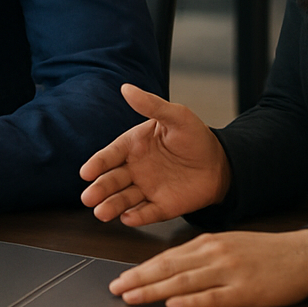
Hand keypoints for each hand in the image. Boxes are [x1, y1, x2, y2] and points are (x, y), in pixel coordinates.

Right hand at [78, 83, 230, 224]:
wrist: (221, 162)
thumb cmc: (196, 137)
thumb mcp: (176, 116)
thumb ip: (152, 106)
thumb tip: (126, 88)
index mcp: (134, 146)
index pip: (110, 155)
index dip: (97, 164)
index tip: (86, 172)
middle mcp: (136, 169)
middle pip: (112, 180)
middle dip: (100, 189)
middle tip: (88, 198)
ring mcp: (147, 188)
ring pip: (125, 199)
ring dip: (112, 205)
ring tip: (101, 213)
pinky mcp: (162, 206)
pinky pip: (148, 212)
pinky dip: (138, 216)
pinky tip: (128, 218)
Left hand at [109, 229, 307, 306]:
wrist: (305, 255)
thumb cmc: (267, 253)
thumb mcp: (230, 245)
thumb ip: (202, 256)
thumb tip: (172, 271)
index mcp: (209, 242)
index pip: (167, 257)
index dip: (141, 269)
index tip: (122, 279)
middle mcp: (214, 254)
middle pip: (168, 267)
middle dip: (138, 278)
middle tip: (116, 289)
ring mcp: (229, 272)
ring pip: (183, 281)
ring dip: (154, 289)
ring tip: (132, 297)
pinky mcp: (245, 291)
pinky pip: (212, 297)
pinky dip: (189, 300)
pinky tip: (171, 304)